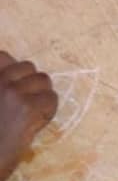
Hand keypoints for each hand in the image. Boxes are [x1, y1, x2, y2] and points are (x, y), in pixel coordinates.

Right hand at [0, 52, 57, 180]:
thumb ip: (0, 89)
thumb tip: (15, 78)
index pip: (3, 57)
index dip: (14, 70)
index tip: (16, 87)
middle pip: (28, 66)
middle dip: (31, 84)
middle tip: (25, 105)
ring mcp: (11, 92)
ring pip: (43, 80)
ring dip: (41, 96)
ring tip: (31, 114)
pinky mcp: (27, 107)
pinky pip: (50, 99)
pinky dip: (48, 111)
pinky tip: (36, 124)